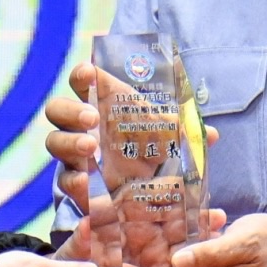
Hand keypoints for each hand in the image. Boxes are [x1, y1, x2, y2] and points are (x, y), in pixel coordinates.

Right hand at [44, 60, 223, 266]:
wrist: (143, 193)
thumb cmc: (151, 150)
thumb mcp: (167, 137)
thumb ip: (183, 132)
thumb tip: (212, 135)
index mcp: (99, 103)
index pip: (81, 81)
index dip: (81, 75)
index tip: (90, 73)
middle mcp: (80, 126)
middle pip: (57, 109)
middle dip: (71, 110)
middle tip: (93, 118)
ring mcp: (74, 154)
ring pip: (55, 142)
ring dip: (70, 142)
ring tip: (91, 148)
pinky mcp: (77, 182)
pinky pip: (65, 179)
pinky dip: (74, 180)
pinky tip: (86, 182)